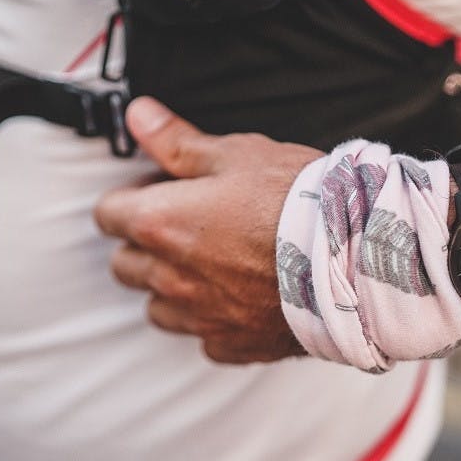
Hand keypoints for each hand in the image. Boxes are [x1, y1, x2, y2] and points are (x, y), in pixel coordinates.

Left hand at [95, 97, 321, 363]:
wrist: (353, 255)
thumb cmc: (296, 197)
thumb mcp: (233, 153)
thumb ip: (174, 140)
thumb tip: (137, 116)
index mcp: (161, 223)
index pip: (107, 215)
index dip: (130, 198)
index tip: (158, 190)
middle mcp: (170, 276)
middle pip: (124, 265)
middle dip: (142, 242)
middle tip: (184, 223)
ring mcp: (200, 316)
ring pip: (156, 307)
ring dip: (170, 285)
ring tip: (210, 262)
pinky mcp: (232, 344)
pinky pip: (202, 336)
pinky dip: (211, 318)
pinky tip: (239, 295)